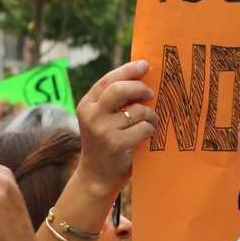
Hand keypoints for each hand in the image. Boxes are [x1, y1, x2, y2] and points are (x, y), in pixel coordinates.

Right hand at [74, 60, 155, 194]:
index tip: (145, 64)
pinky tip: (149, 134)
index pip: (109, 80)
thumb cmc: (106, 143)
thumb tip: (142, 77)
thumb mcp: (102, 119)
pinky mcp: (117, 144)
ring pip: (136, 110)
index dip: (128, 70)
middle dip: (140, 88)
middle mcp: (92, 115)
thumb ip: (114, 101)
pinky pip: (143, 128)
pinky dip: (150, 129)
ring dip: (150, 113)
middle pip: (120, 89)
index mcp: (87, 104)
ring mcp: (103, 130)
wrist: (97, 176)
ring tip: (152, 119)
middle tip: (151, 93)